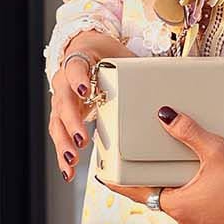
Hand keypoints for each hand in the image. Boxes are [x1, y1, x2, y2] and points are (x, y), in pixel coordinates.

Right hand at [50, 28, 129, 181]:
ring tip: (73, 159)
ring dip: (64, 143)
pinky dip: (63, 156)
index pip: (75, 69)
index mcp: (79, 63)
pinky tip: (69, 171)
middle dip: (72, 123)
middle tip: (82, 140)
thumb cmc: (106, 55)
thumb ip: (136, 66)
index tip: (85, 91)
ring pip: (57, 123)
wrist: (86, 53)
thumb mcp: (121, 55)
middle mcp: (64, 82)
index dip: (78, 80)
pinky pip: (60, 137)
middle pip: (64, 102)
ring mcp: (60, 101)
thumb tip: (166, 75)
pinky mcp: (61, 117)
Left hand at [98, 106, 223, 223]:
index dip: (119, 184)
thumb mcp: (215, 150)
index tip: (104, 176)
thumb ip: (187, 132)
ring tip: (193, 172)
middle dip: (162, 180)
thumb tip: (165, 115)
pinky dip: (201, 202)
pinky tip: (213, 188)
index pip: (138, 193)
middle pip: (163, 197)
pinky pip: (200, 216)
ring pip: (183, 207)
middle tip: (159, 163)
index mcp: (178, 206)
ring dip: (184, 192)